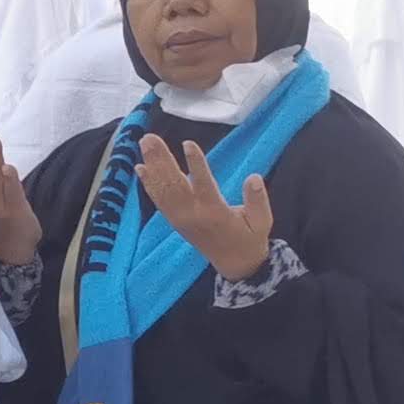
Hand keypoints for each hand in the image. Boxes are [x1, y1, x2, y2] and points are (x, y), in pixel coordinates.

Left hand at [135, 133, 274, 282]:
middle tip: (150, 138)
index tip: (188, 144)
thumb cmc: (250, 239)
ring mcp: (180, 218)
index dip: (196, 164)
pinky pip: (158, 200)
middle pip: (174, 183)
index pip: (204, 184)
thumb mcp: (262, 221)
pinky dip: (148, 184)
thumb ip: (258, 200)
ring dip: (152, 166)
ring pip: (163, 189)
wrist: (235, 264)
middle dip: (161, 159)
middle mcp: (193, 214)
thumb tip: (254, 177)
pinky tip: (140, 168)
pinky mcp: (174, 220)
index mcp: (216, 212)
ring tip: (144, 143)